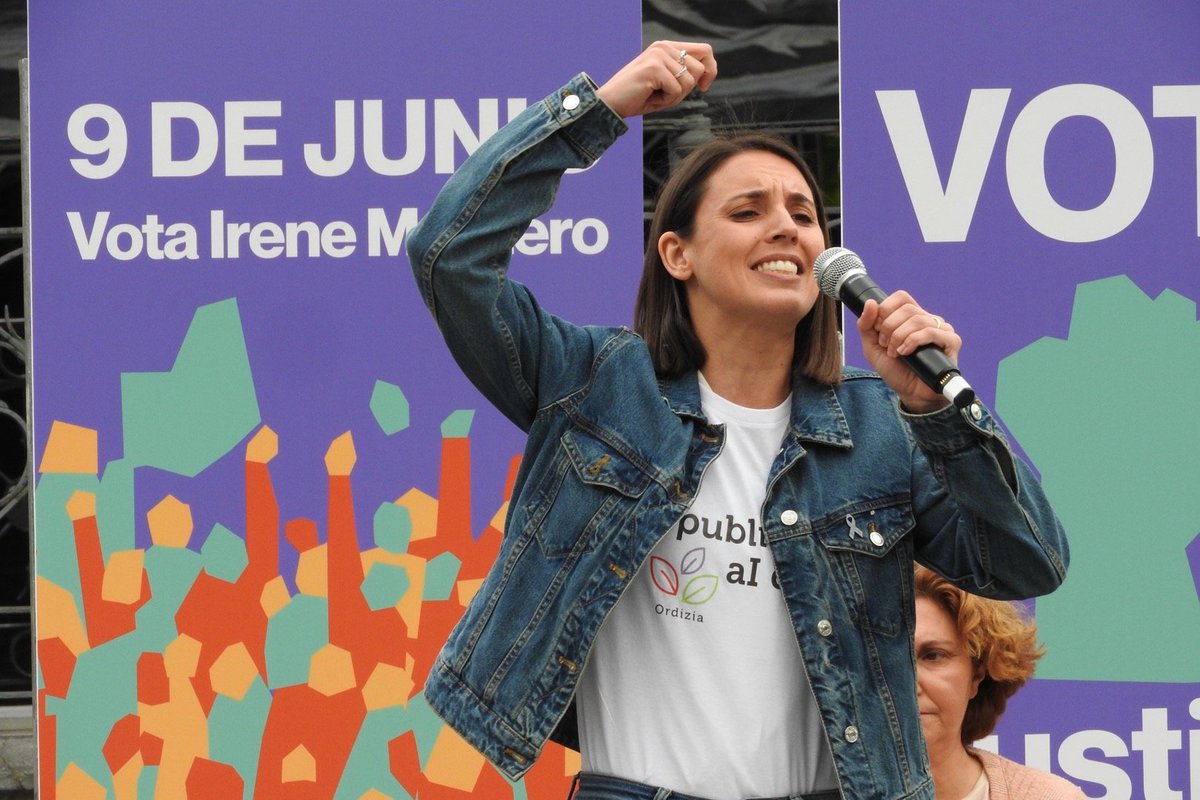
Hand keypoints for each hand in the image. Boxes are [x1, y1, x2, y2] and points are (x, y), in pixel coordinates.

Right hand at [596, 41, 716, 117]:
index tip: (704, 87)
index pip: (705, 51)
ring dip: (675, 97)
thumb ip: (685, 74)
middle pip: (699, 68)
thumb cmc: (639, 97)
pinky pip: (676, 90)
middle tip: (666, 95)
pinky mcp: (654, 67)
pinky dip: (666, 101)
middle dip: (687, 89)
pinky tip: (650, 97)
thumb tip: (706, 74)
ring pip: (689, 82)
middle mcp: (663, 47)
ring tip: (655, 95)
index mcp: (667, 47)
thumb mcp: (667, 83)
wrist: (610, 104)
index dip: (711, 70)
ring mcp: (658, 55)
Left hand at [856, 291, 961, 412]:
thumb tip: (870, 303)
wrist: (910, 393)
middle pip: (907, 308)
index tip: (878, 330)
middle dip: (889, 328)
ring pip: (918, 319)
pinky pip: (932, 331)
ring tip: (895, 353)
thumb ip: (866, 326)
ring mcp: (942, 329)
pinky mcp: (951, 341)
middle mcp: (928, 319)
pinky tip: (906, 353)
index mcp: (912, 317)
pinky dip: (913, 341)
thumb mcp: (873, 347)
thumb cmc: (896, 370)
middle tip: (886, 345)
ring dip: (899, 337)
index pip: (901, 297)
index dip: (886, 310)